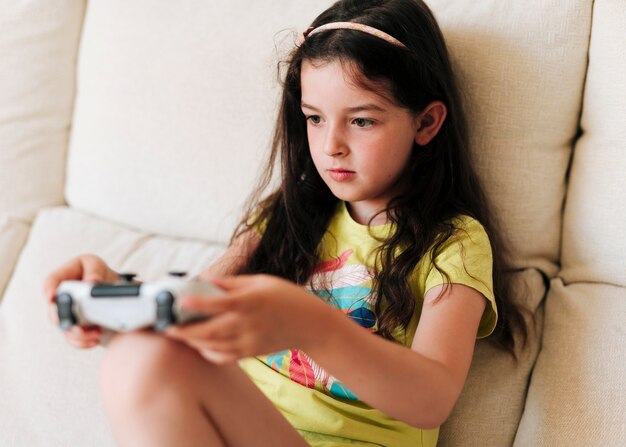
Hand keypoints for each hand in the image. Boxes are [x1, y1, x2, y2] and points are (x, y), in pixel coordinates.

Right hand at [43, 254, 118, 348]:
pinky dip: (82, 342)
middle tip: (78, 324)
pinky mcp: (73, 326)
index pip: (51, 282)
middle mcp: (61, 297)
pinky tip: (94, 340)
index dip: (49, 290)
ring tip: (97, 332)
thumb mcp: (96, 265)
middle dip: (65, 319)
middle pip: (54, 311)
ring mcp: (65, 313)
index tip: (52, 298)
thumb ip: (94, 270)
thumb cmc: (99, 273)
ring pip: (64, 328)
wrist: (108, 287)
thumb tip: (92, 281)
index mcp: (64, 276)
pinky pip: (72, 339)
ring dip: (78, 333)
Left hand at [165, 275, 331, 363]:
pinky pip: (224, 356)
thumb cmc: (286, 298)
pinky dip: (208, 353)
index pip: (219, 303)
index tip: (180, 300)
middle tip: (167, 328)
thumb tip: (207, 280)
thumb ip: (232, 283)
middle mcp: (248, 323)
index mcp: (250, 301)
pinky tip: (200, 345)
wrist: (310, 325)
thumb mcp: (261, 281)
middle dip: (185, 331)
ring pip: (213, 346)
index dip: (197, 302)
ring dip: (193, 342)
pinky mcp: (250, 352)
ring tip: (178, 335)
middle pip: (209, 331)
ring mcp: (249, 340)